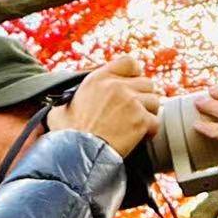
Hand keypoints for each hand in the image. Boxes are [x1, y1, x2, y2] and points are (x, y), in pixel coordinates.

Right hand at [45, 54, 161, 159]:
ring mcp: (131, 102)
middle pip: (147, 83)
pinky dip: (150, 132)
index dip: (135, 74)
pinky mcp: (140, 120)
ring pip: (154, 102)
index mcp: (99, 78)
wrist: (77, 154)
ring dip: (148, 114)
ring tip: (136, 126)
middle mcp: (117, 86)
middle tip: (135, 112)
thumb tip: (63, 106)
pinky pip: (156, 123)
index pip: (129, 62)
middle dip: (143, 98)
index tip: (133, 85)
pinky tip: (138, 139)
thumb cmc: (67, 136)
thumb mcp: (61, 109)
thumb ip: (70, 100)